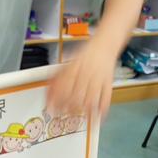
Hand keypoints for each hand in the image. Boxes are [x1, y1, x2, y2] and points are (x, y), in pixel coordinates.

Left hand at [45, 0, 144, 119]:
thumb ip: (60, 72)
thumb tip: (48, 86)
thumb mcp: (70, 58)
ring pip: (90, 96)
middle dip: (68, 105)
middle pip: (76, 92)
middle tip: (63, 112)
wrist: (106, 42)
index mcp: (76, 65)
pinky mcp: (108, 81)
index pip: (64, 83)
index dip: (57, 96)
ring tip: (77, 114)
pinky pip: (106, 96)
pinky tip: (97, 114)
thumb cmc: (86, 52)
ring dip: (83, 108)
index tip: (52, 105)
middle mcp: (87, 71)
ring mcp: (99, 77)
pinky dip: (102, 107)